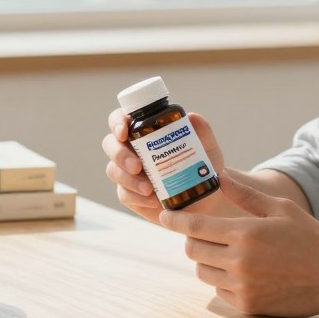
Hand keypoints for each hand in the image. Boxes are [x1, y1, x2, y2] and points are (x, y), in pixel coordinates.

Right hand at [102, 109, 227, 223]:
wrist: (207, 199)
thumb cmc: (203, 167)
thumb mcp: (208, 148)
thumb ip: (202, 131)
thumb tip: (191, 116)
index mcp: (146, 130)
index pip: (122, 118)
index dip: (117, 122)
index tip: (124, 132)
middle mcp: (133, 148)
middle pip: (110, 144)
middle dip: (119, 154)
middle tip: (137, 166)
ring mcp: (128, 172)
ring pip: (113, 170)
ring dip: (128, 179)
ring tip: (149, 189)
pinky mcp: (130, 194)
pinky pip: (123, 194)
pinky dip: (136, 197)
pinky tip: (153, 200)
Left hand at [159, 172, 318, 316]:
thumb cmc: (310, 238)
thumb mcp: (281, 209)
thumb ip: (246, 195)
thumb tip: (219, 177)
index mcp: (245, 233)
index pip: (195, 227)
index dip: (174, 220)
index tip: (164, 216)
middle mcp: (239, 262)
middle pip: (193, 251)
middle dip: (192, 240)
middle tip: (202, 234)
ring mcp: (242, 287)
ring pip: (203, 272)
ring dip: (207, 261)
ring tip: (225, 253)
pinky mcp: (247, 306)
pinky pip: (219, 292)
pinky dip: (222, 281)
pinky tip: (241, 272)